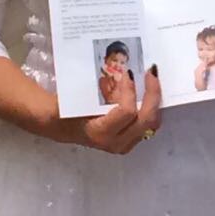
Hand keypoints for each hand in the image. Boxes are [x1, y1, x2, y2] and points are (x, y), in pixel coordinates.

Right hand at [40, 67, 161, 153]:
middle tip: (150, 72)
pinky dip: (149, 104)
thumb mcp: (66, 101)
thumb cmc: (63, 113)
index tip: (127, 73)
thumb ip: (81, 90)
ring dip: (153, 99)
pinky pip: (148, 122)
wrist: (61, 128)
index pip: (126, 112)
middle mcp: (116, 141)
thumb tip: (106, 72)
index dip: (130, 91)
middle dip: (152, 94)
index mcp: (100, 132)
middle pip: (147, 119)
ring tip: (149, 78)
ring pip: (152, 122)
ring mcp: (126, 143)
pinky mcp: (130, 139)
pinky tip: (144, 88)